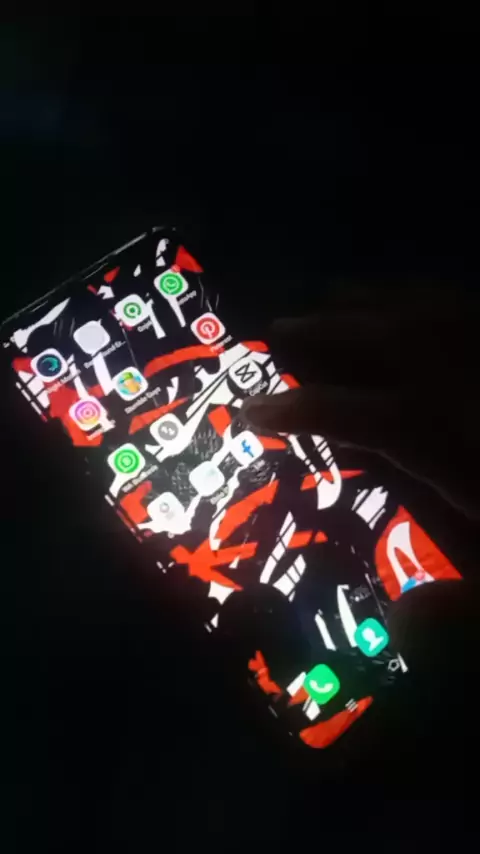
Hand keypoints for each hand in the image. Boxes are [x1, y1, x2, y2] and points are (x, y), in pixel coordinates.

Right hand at [241, 282, 478, 517]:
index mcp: (416, 420)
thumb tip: (343, 446)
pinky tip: (386, 302)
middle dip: (307, 332)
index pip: (332, 410)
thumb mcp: (453, 491)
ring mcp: (458, 329)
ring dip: (346, 306)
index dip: (286, 411)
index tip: (250, 412)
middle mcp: (429, 361)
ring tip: (324, 309)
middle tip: (278, 332)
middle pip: (351, 333)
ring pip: (385, 300)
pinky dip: (392, 295)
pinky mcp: (477, 315)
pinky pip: (424, 291)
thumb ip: (394, 466)